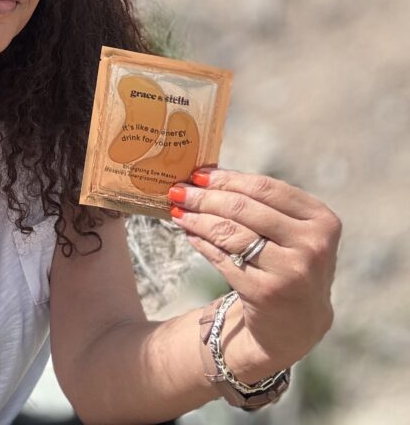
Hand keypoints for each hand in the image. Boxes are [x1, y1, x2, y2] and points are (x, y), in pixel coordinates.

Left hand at [168, 168, 341, 372]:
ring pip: (230, 233)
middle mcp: (312, 246)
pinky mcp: (266, 294)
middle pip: (244, 208)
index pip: (265, 188)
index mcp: (322, 221)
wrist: (298, 325)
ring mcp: (290, 272)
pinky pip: (222, 259)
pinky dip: (201, 243)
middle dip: (205, 197)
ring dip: (197, 219)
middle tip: (179, 190)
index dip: (228, 178)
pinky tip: (189, 234)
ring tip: (178, 210)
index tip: (199, 174)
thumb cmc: (290, 263)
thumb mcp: (293, 231)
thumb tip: (208, 176)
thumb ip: (263, 204)